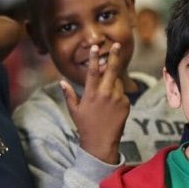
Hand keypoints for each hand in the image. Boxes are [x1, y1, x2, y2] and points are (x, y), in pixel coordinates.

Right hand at [60, 43, 129, 163]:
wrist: (101, 143)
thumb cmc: (85, 126)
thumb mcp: (74, 110)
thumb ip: (69, 94)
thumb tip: (62, 82)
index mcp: (91, 94)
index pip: (92, 71)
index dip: (93, 58)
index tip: (95, 47)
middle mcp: (105, 94)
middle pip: (111, 70)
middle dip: (114, 56)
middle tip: (117, 45)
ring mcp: (117, 98)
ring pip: (117, 82)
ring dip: (113, 82)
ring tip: (106, 97)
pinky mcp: (126, 104)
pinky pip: (122, 94)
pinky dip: (118, 95)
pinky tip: (112, 107)